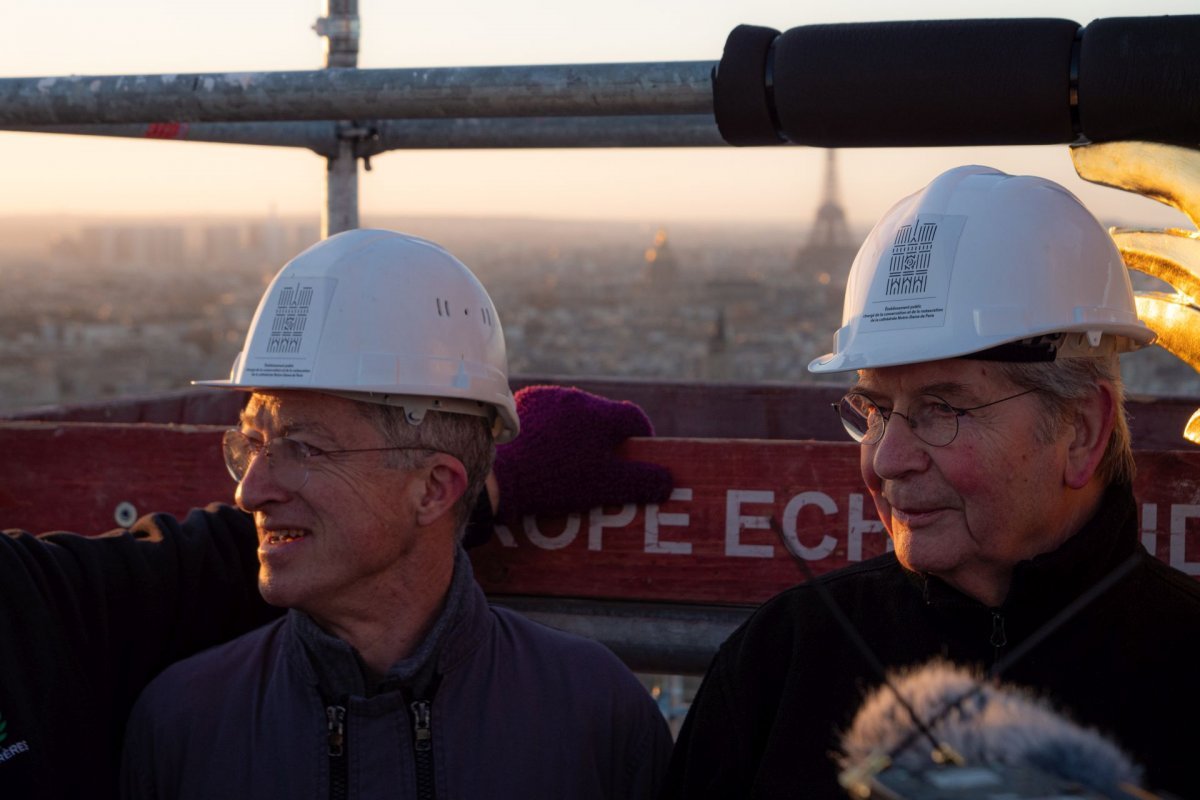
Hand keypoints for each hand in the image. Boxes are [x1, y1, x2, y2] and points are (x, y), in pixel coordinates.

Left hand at [492, 385, 672, 520]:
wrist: (499, 475)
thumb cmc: (557, 480)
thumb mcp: (607, 486)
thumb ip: (643, 481)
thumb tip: (668, 479)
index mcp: (601, 414)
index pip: (634, 419)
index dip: (642, 438)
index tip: (639, 457)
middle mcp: (576, 398)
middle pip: (605, 415)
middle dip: (609, 439)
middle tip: (606, 465)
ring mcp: (547, 398)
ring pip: (576, 414)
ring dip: (581, 433)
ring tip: (574, 461)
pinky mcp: (522, 404)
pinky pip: (549, 414)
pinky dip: (554, 430)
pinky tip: (546, 452)